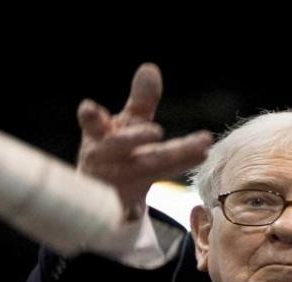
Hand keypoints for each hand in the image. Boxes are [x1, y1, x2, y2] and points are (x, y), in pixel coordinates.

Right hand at [77, 63, 212, 220]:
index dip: (91, 116)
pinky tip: (195, 160)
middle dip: (136, 137)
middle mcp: (102, 158)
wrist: (101, 197)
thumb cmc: (116, 152)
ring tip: (201, 147)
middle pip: (121, 145)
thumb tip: (150, 68)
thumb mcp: (127, 125)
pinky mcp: (127, 203)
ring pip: (146, 168)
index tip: (89, 108)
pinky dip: (170, 177)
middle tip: (156, 131)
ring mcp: (114, 182)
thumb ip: (141, 101)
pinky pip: (150, 194)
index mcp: (98, 135)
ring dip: (173, 158)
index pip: (91, 122)